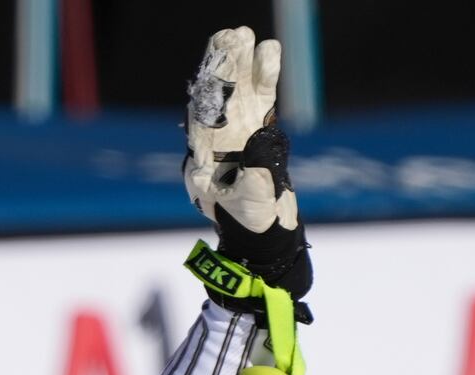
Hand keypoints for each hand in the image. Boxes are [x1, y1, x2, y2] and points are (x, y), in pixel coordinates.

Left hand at [183, 26, 309, 302]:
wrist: (262, 241)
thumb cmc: (252, 226)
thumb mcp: (252, 203)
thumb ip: (257, 173)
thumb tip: (263, 139)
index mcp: (206, 158)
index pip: (205, 116)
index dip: (211, 89)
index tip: (215, 66)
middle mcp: (218, 143)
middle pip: (218, 97)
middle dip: (224, 67)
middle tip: (230, 34)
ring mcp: (238, 136)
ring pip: (239, 94)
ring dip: (242, 65)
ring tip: (245, 34)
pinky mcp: (261, 133)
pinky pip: (263, 101)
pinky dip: (265, 77)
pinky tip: (269, 51)